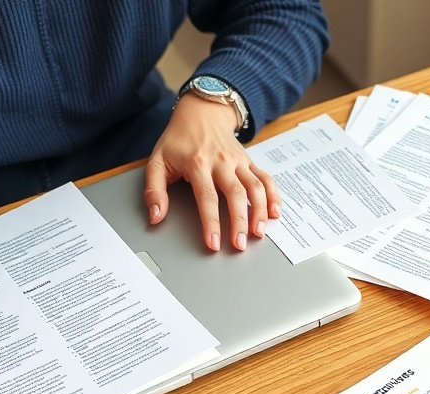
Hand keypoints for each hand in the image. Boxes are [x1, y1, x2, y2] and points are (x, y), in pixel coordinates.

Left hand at [144, 94, 278, 250]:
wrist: (201, 112)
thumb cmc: (177, 140)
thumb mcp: (157, 161)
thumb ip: (154, 190)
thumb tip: (156, 217)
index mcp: (198, 163)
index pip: (207, 197)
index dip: (211, 223)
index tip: (214, 243)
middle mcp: (222, 162)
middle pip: (235, 194)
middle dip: (239, 222)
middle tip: (240, 245)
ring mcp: (238, 161)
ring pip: (255, 187)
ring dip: (260, 211)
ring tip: (258, 233)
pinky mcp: (249, 161)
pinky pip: (265, 178)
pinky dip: (273, 196)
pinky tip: (275, 213)